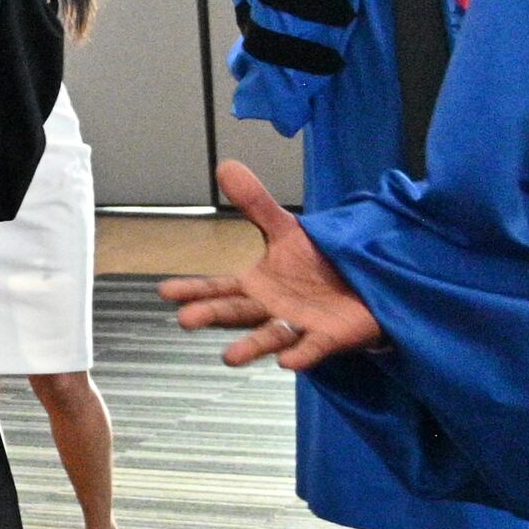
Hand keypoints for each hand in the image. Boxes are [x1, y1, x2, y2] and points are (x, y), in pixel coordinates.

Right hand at [159, 159, 384, 369]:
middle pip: (237, 312)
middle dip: (212, 315)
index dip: (193, 289)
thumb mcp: (286, 230)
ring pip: (270, 337)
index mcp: (257, 285)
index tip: (165, 291)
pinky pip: (311, 347)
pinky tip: (286, 361)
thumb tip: (225, 167)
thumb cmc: (318, 264)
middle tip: (185, 319)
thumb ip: (256, 205)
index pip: (219, 288)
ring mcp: (297, 326)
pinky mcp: (328, 338)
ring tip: (229, 357)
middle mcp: (270, 309)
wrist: (363, 287)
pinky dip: (299, 354)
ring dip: (251, 347)